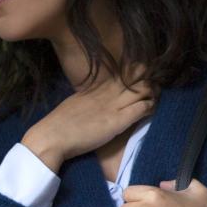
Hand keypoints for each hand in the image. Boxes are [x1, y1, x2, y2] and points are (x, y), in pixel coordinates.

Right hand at [21, 73, 155, 170]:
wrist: (52, 137)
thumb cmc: (60, 122)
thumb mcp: (76, 101)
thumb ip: (89, 96)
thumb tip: (94, 96)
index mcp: (98, 85)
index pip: (125, 70)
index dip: (138, 71)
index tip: (142, 78)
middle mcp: (108, 91)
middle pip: (138, 76)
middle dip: (149, 80)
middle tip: (152, 89)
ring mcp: (114, 105)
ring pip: (144, 89)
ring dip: (152, 93)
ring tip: (153, 99)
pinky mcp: (118, 121)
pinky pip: (142, 108)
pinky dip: (150, 107)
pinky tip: (150, 111)